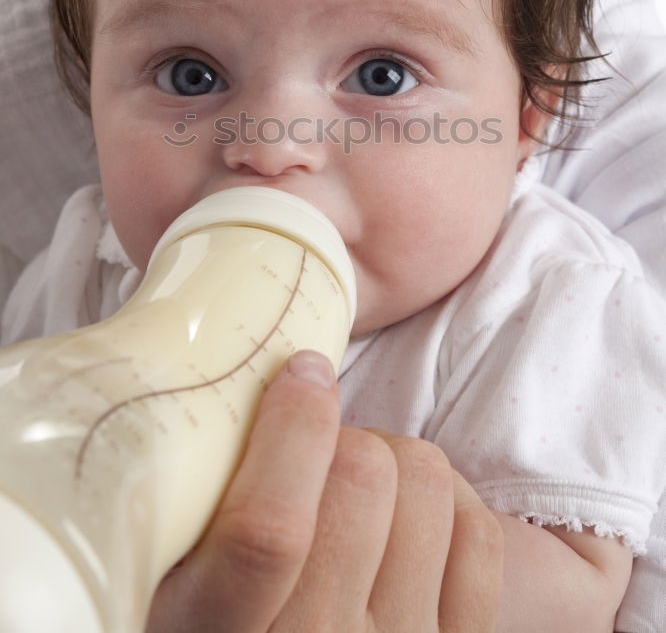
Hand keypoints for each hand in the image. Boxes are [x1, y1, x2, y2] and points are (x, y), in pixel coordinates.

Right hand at [147, 350, 502, 631]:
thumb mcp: (171, 577)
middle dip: (342, 435)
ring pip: (425, 482)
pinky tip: (405, 523)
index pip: (268, 532)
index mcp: (223, 630)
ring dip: (393, 463)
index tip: (301, 372)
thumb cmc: (223, 612)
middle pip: (364, 476)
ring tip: (358, 494)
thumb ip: (195, 503)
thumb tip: (269, 377)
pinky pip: (476, 530)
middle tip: (317, 456)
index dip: (293, 429)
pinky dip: (447, 502)